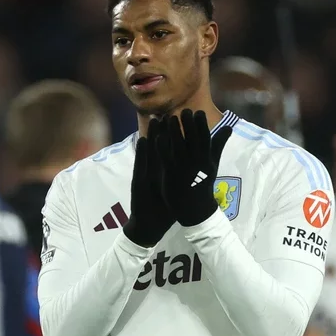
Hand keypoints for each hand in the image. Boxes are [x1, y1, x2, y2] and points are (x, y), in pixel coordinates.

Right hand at [122, 117, 174, 246]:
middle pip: (162, 147)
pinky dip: (142, 152)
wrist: (148, 224)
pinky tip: (142, 139)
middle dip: (165, 130)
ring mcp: (146, 174)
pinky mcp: (138, 181)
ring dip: (152, 135)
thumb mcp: (175, 190)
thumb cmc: (163, 207)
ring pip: (150, 151)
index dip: (178, 135)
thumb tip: (197, 165)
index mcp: (166, 171)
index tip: (184, 119)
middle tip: (170, 111)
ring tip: (155, 118)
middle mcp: (156, 170)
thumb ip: (183, 176)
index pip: (173, 150)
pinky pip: (141, 164)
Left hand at [155, 109, 231, 226]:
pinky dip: (163, 148)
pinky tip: (157, 137)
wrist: (195, 209)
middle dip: (188, 125)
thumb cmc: (203, 183)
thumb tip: (228, 127)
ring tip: (168, 118)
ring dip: (174, 132)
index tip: (198, 112)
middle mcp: (197, 162)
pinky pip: (167, 159)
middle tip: (183, 110)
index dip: (201, 125)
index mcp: (207, 159)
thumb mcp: (213, 163)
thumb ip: (218, 144)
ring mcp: (184, 169)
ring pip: (179, 147)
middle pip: (192, 140)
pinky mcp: (172, 175)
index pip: (205, 138)